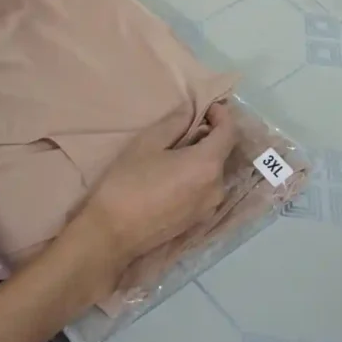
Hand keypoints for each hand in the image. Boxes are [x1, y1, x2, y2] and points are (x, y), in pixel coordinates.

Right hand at [67, 103, 239, 274]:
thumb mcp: (147, 143)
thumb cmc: (127, 183)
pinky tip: (175, 176)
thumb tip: (191, 111)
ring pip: (214, 173)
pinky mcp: (198, 221)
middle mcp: (217, 188)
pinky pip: (206, 190)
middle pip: (223, 153)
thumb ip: (175, 123)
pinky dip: (198, 177)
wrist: (112, 234)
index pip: (230, 132)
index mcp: (208, 165)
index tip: (207, 107)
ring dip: (203, 158)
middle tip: (187, 128)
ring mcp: (209, 208)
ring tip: (177, 153)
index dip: (222, 115)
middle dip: (211, 136)